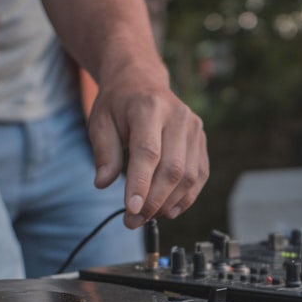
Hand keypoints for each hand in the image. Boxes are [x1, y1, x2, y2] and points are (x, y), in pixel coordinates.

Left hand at [87, 85, 208, 228]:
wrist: (142, 80)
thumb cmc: (118, 103)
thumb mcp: (100, 122)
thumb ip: (103, 153)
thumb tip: (103, 183)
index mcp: (149, 107)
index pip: (148, 153)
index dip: (141, 185)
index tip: (131, 210)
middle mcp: (178, 116)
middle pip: (173, 168)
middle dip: (154, 201)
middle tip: (133, 220)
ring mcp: (194, 128)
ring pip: (190, 176)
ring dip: (169, 203)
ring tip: (147, 217)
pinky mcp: (201, 139)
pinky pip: (200, 175)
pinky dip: (186, 197)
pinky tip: (168, 209)